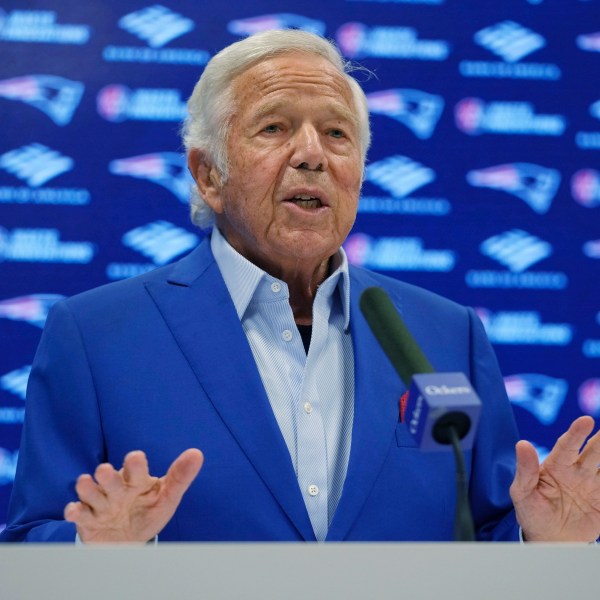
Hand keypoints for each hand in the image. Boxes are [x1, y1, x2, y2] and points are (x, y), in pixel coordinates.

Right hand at [64, 448, 202, 542]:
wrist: (129, 540)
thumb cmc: (149, 511)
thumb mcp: (167, 497)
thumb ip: (180, 477)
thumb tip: (197, 453)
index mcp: (136, 481)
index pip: (136, 469)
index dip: (135, 464)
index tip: (136, 458)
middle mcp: (117, 488)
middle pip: (110, 478)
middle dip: (107, 475)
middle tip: (105, 471)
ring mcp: (101, 503)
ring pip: (91, 492)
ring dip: (88, 488)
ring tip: (86, 483)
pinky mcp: (87, 520)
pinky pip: (79, 514)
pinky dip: (75, 511)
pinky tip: (74, 510)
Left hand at [510, 416, 599, 541]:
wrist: (547, 538)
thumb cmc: (531, 511)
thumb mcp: (522, 492)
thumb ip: (525, 469)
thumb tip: (522, 444)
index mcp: (557, 465)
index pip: (567, 445)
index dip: (577, 433)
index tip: (586, 420)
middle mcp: (577, 472)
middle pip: (593, 453)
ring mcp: (592, 486)